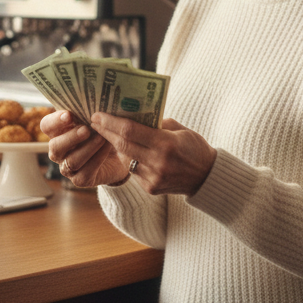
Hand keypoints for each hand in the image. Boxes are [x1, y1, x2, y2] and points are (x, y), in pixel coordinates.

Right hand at [42, 110, 126, 187]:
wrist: (121, 152)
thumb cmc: (104, 130)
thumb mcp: (96, 118)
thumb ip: (88, 110)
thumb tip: (92, 99)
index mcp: (58, 132)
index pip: (46, 126)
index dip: (55, 121)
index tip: (69, 115)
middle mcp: (59, 150)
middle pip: (55, 146)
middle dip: (71, 137)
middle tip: (86, 129)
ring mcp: (68, 166)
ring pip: (71, 161)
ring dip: (87, 148)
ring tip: (102, 138)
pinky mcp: (80, 179)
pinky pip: (85, 172)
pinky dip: (97, 159)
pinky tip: (106, 148)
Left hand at [90, 112, 216, 195]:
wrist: (207, 177)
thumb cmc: (194, 147)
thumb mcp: (180, 129)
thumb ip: (157, 124)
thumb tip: (133, 115)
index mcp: (167, 143)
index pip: (130, 131)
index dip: (111, 122)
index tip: (98, 114)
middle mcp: (158, 162)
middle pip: (123, 145)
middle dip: (106, 132)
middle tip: (95, 121)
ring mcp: (153, 178)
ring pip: (126, 159)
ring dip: (116, 146)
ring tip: (108, 134)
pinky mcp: (151, 188)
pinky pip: (134, 171)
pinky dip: (130, 159)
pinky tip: (128, 151)